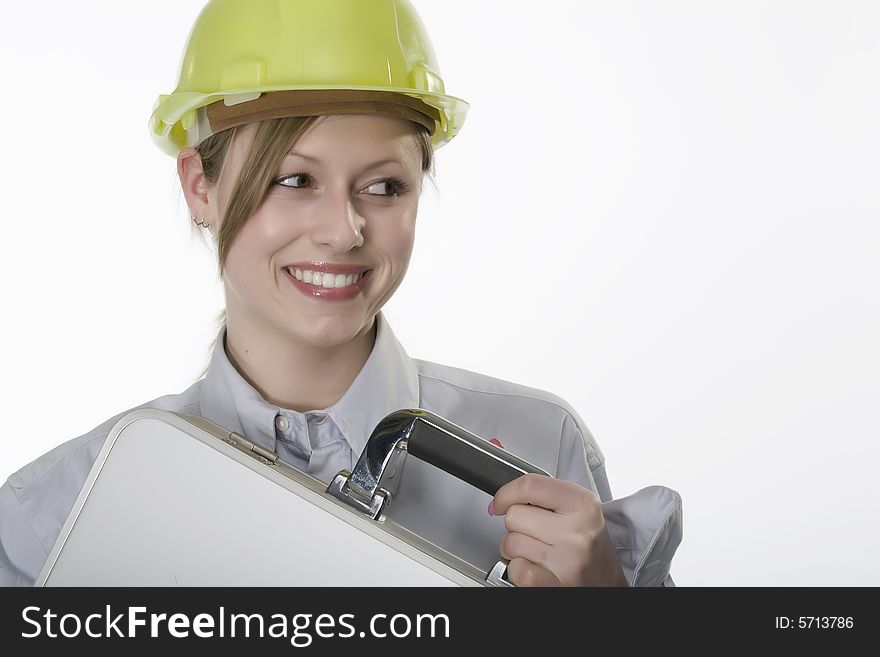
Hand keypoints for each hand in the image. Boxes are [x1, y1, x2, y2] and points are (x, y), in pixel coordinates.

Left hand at [490, 473, 628, 586]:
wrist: (607, 582)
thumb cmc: (588, 545)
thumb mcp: (579, 509)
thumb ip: (546, 495)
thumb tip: (503, 500)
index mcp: (583, 504)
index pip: (530, 485)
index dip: (506, 493)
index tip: (501, 502)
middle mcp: (577, 531)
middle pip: (514, 516)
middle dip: (517, 525)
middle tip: (535, 533)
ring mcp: (567, 560)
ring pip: (510, 543)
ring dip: (516, 548)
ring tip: (537, 551)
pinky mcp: (556, 584)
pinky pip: (515, 569)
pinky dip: (518, 569)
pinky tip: (536, 567)